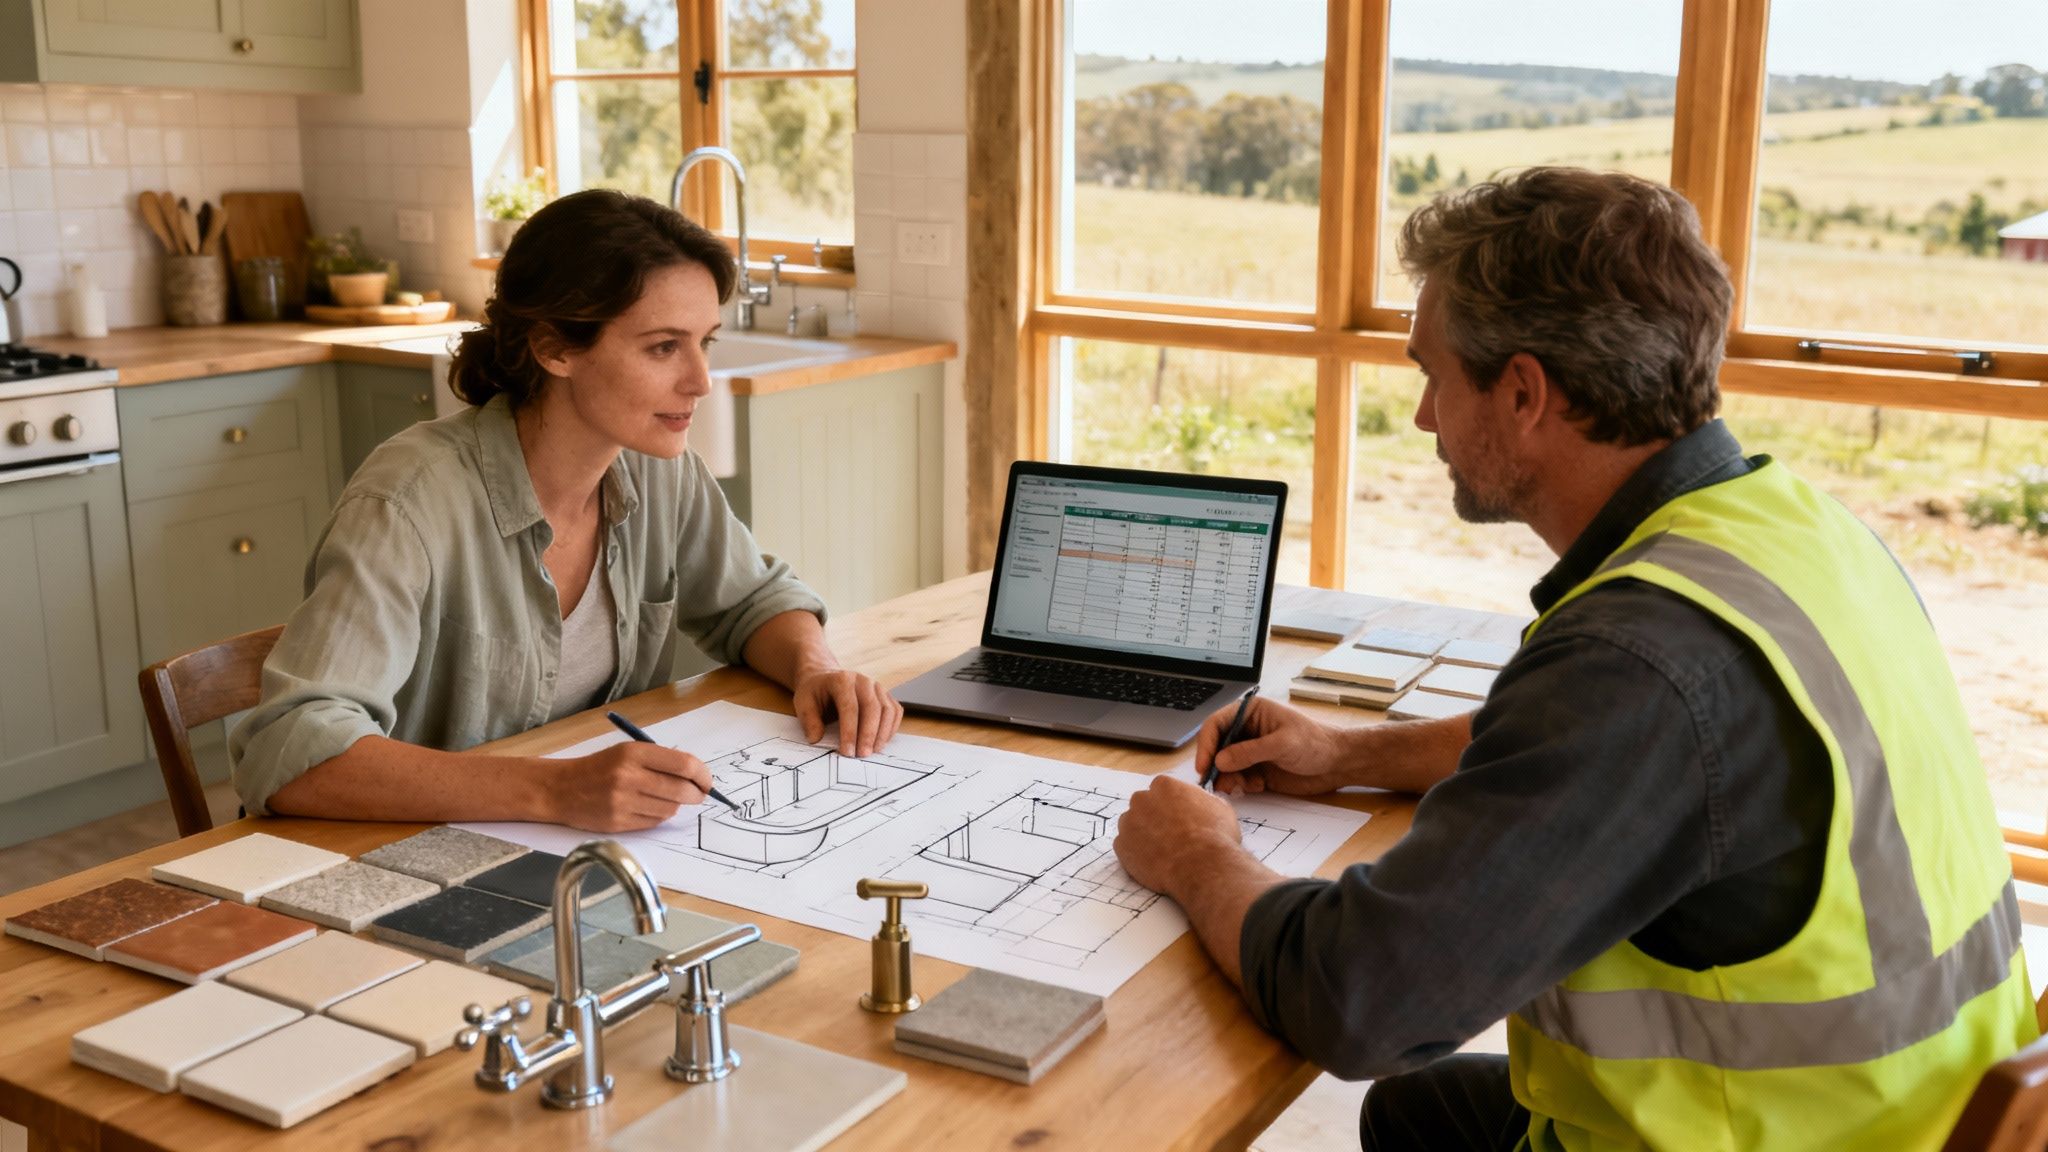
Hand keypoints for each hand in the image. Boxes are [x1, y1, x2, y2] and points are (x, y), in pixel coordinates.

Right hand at [555, 742, 712, 831]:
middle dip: (696, 794)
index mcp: (633, 753)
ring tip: (663, 798)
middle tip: (698, 794)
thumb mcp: (627, 752)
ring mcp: (623, 802)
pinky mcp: (619, 823)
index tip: (707, 781)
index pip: (684, 765)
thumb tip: (696, 776)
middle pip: (682, 790)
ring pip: (670, 809)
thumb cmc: (598, 768)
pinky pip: (654, 822)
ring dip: (675, 805)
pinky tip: (648, 807)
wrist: (560, 789)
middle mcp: (629, 776)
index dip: (703, 775)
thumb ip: (660, 761)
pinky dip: (659, 816)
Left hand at [792, 667, 903, 755]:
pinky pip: (895, 711)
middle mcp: (863, 681)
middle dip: (869, 734)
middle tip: (862, 755)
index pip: (850, 707)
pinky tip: (881, 742)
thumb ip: (809, 721)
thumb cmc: (815, 693)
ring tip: (872, 751)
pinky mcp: (885, 695)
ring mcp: (877, 687)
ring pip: (888, 710)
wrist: (824, 679)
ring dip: (882, 733)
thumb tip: (816, 739)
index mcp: (842, 680)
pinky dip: (891, 728)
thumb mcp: (803, 703)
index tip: (847, 751)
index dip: (849, 731)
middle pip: (872, 707)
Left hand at [1114, 776, 1242, 895]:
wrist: (1202, 865)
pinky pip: (1126, 846)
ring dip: (1143, 835)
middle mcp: (1141, 799)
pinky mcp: (1121, 846)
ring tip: (1163, 851)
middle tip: (1169, 835)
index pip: (1161, 790)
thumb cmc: (1214, 835)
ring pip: (1132, 825)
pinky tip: (1154, 862)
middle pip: (1144, 805)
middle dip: (1153, 818)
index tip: (1178, 817)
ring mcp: (1128, 822)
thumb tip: (1200, 803)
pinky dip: (1137, 853)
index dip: (1170, 805)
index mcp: (1164, 785)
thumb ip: (1201, 800)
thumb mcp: (1218, 807)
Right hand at [1195, 696, 1345, 796]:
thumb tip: (1220, 760)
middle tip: (1217, 783)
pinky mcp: (1257, 770)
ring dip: (1227, 778)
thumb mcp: (1282, 744)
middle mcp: (1247, 730)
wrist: (1338, 764)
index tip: (1204, 764)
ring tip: (1241, 787)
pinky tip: (1256, 787)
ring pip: (1224, 766)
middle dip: (1215, 765)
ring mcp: (1251, 751)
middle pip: (1216, 746)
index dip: (1206, 744)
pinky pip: (1237, 778)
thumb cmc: (1316, 743)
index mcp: (1251, 712)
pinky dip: (1240, 785)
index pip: (1217, 724)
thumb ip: (1250, 752)